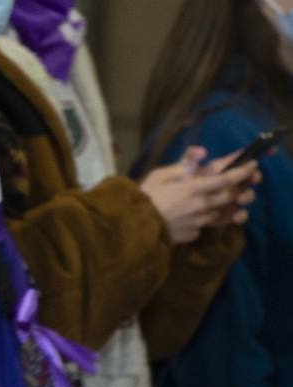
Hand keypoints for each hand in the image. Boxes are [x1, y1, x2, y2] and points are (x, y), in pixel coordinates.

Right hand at [140, 148, 259, 242]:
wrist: (134, 227)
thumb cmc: (143, 196)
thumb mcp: (159, 175)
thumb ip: (183, 164)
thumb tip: (202, 152)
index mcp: (192, 189)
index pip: (225, 179)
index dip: (241, 172)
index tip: (252, 165)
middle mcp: (201, 206)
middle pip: (230, 197)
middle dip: (242, 188)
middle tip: (248, 183)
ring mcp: (200, 223)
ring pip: (225, 214)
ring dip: (234, 206)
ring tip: (238, 202)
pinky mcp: (195, 234)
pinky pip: (210, 226)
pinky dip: (215, 220)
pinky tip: (213, 217)